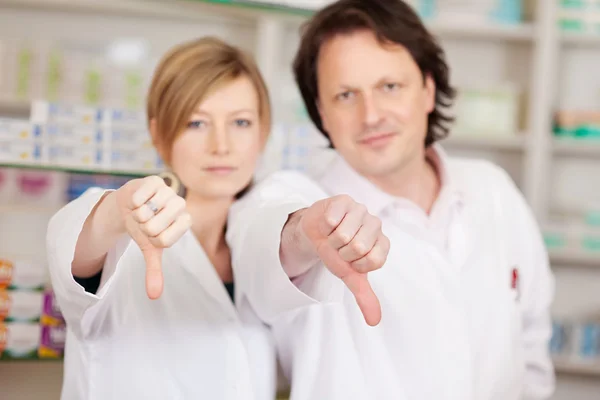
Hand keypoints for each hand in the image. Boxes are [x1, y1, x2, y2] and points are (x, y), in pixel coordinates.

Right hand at [115, 175, 190, 298]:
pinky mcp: (154, 181)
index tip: (152, 234)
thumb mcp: (149, 249)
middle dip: (142, 228)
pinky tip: (136, 199)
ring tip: (140, 210)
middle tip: (144, 221)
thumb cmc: (144, 227)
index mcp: (184, 222)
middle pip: (155, 228)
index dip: (152, 239)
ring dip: (136, 215)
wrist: (129, 206)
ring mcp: (168, 191)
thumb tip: (153, 296)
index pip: (165, 240)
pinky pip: (138, 198)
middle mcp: (180, 205)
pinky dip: (132, 203)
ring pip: (146, 213)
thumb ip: (154, 271)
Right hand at [298, 195, 388, 325]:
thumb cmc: (337, 252)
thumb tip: (374, 321)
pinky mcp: (344, 200)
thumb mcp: (350, 275)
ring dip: (331, 239)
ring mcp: (360, 210)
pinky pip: (331, 220)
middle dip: (340, 252)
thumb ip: (364, 296)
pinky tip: (327, 224)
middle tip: (339, 247)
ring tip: (332, 236)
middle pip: (358, 247)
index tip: (350, 261)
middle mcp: (375, 224)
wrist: (317, 234)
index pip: (373, 260)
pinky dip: (324, 227)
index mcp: (382, 243)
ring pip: (343, 233)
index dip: (354, 265)